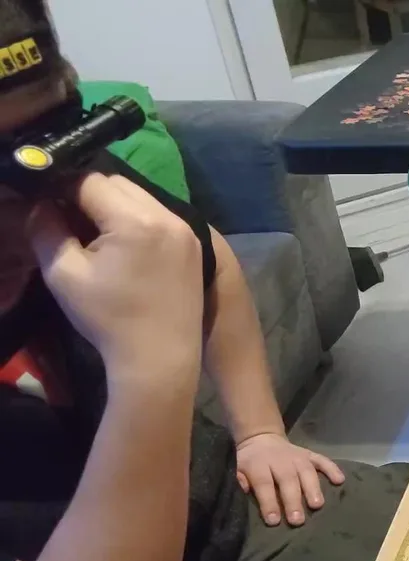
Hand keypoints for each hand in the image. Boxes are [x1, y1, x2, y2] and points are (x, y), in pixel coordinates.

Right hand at [22, 174, 203, 380]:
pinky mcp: (193, 244)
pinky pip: (158, 216)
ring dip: (114, 207)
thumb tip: (40, 202)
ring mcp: (186, 230)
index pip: (90, 180)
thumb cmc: (109, 318)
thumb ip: (46, 229)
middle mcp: (168, 216)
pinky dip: (136, 221)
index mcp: (137, 220)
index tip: (48, 208)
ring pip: (140, 197)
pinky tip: (122, 247)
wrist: (160, 357)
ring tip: (95, 238)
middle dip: (89, 195)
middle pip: (118, 184)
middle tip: (69, 223)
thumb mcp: (64, 274)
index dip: (62, 189)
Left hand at [236, 433, 345, 526]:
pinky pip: (322, 460)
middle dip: (293, 500)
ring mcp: (297, 456)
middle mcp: (280, 460)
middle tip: (297, 520)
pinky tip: (340, 480)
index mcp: (259, 465)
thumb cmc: (249, 461)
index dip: (269, 502)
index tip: (274, 521)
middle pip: (288, 480)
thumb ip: (239, 479)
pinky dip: (332, 469)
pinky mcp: (309, 454)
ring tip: (317, 505)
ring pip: (307, 471)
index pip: (265, 484)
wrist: (261, 437)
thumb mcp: (236, 467)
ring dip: (313, 488)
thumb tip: (245, 488)